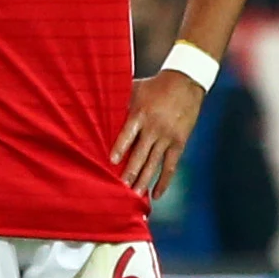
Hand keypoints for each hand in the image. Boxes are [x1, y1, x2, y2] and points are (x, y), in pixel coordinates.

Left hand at [111, 70, 205, 198]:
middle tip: (121, 188)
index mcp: (141, 114)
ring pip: (155, 163)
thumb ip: (118, 103)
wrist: (185, 82)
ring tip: (135, 195)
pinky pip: (171, 165)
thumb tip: (93, 109)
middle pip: (141, 154)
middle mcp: (154, 128)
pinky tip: (156, 194)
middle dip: (130, 172)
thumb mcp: (134, 90)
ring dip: (144, 180)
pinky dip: (164, 181)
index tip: (112, 161)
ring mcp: (168, 137)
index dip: (120, 148)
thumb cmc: (153, 86)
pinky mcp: (179, 142)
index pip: (128, 134)